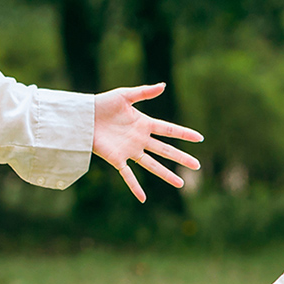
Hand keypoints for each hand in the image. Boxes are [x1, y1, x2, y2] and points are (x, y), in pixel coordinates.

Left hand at [92, 83, 204, 201]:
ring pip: (152, 165)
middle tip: (197, 166)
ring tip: (180, 183)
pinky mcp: (117, 159)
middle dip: (181, 158)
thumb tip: (164, 85)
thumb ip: (144, 92)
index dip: (184, 134)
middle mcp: (140, 139)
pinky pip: (128, 175)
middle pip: (165, 150)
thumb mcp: (125, 95)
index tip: (199, 138)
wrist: (83, 117)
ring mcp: (130, 151)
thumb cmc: (102, 104)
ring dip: (166, 174)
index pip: (169, 130)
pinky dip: (135, 187)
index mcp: (144, 123)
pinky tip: (144, 198)